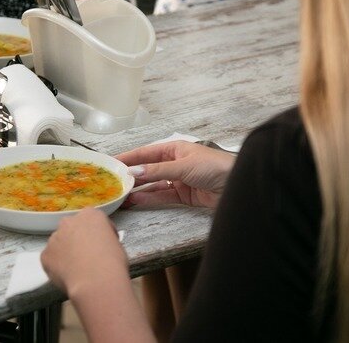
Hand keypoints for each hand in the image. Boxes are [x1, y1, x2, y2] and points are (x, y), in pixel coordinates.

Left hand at [41, 208, 128, 295]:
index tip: (103, 245)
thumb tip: (100, 248)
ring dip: (66, 252)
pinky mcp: (45, 255)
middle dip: (78, 239)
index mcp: (90, 215)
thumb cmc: (112, 262)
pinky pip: (51, 259)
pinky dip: (57, 266)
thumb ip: (104, 240)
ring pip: (60, 243)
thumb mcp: (117, 244)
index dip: (99, 234)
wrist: (96, 281)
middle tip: (87, 256)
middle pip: (72, 229)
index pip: (94, 221)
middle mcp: (69, 222)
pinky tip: (68, 275)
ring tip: (77, 269)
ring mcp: (54, 238)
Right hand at [116, 141, 235, 208]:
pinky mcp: (184, 196)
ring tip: (121, 194)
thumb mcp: (184, 166)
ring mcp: (178, 180)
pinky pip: (163, 196)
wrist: (238, 184)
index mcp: (175, 149)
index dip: (128, 157)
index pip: (146, 153)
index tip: (111, 162)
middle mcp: (174, 163)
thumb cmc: (214, 166)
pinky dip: (150, 199)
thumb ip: (158, 170)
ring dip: (138, 189)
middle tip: (112, 181)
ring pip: (153, 184)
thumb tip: (134, 171)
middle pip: (148, 169)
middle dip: (131, 175)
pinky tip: (137, 200)